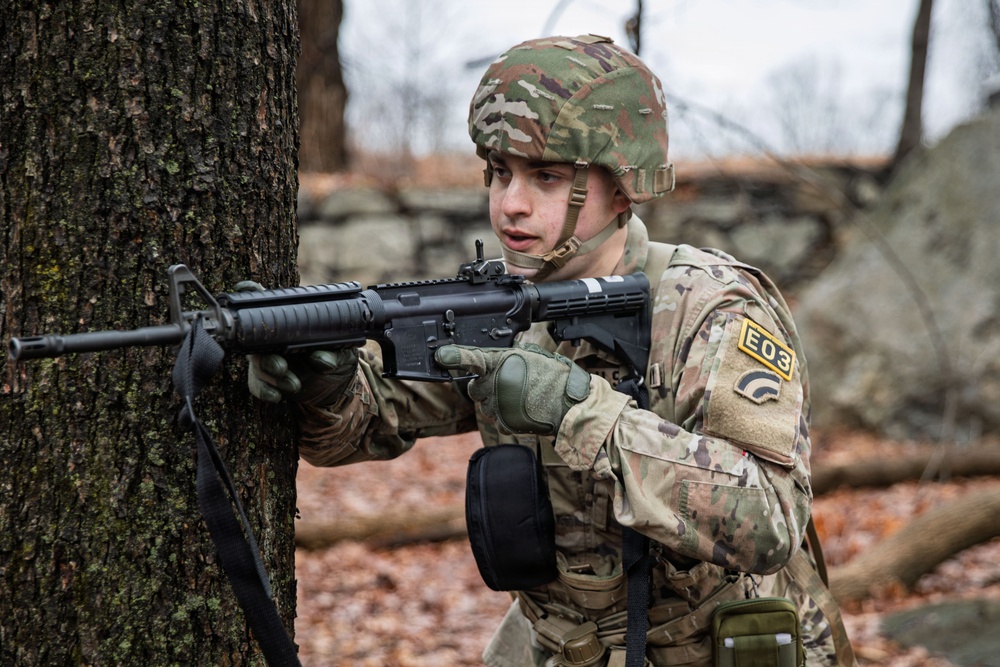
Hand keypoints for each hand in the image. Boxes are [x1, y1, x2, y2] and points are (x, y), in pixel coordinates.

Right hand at [235, 280, 358, 405]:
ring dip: (271, 375)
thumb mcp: (342, 353)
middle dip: (266, 354)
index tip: (245, 288)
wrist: (336, 386)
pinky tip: (277, 396)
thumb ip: (334, 354)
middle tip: (282, 367)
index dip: (250, 292)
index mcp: (291, 320)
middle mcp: (274, 335)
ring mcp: (267, 356)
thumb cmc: (337, 357)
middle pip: (257, 338)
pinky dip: (265, 391)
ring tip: (293, 385)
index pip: (266, 301)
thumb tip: (323, 359)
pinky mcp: (265, 378)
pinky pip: (256, 384)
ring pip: (257, 363)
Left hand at [434, 343, 590, 434]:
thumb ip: (506, 358)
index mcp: (502, 362)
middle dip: (486, 387)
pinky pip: (496, 420)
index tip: (441, 356)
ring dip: (497, 402)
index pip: (472, 359)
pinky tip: (522, 410)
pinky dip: (506, 417)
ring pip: (486, 406)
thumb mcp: (531, 357)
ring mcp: (498, 405)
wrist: (569, 404)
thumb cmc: (554, 378)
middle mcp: (496, 383)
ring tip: (521, 398)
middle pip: (475, 388)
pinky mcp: (503, 423)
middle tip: (509, 384)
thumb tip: (491, 361)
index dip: (455, 356)